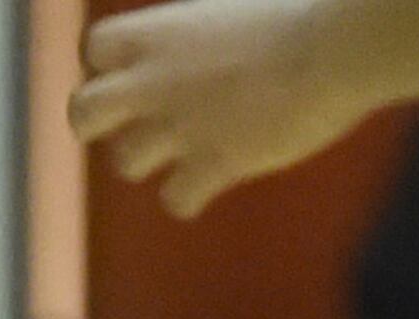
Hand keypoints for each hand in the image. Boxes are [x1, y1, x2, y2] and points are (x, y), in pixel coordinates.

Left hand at [71, 0, 376, 217]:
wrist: (335, 48)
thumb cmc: (301, 16)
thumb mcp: (235, 7)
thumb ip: (199, 33)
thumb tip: (204, 44)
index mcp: (160, 30)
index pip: (95, 49)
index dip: (108, 65)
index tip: (138, 71)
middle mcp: (157, 78)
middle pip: (83, 112)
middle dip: (98, 124)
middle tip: (139, 122)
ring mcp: (182, 124)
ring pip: (126, 161)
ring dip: (151, 160)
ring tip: (187, 148)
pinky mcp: (214, 163)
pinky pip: (176, 199)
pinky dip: (190, 196)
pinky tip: (215, 179)